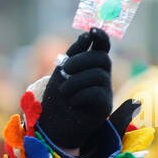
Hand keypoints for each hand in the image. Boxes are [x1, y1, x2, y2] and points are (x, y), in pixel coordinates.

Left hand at [37, 28, 138, 149]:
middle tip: (64, 70)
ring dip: (75, 81)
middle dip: (81, 60)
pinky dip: (80, 95)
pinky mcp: (104, 108)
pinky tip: (72, 102)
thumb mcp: (61, 72)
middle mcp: (102, 77)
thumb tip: (87, 35)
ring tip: (63, 92)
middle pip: (102, 59)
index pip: (103, 47)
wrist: (51, 126)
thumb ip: (73, 54)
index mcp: (92, 66)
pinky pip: (97, 93)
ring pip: (98, 75)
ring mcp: (105, 92)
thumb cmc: (56, 98)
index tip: (92, 30)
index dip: (101, 37)